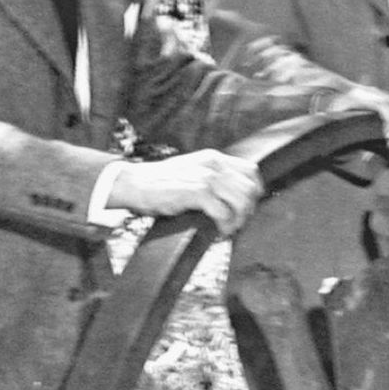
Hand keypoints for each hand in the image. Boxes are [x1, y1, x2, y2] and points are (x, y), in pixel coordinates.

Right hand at [104, 151, 262, 237]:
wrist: (134, 183)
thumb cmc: (162, 183)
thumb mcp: (193, 172)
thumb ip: (215, 178)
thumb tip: (238, 199)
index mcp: (214, 158)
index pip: (251, 171)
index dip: (255, 192)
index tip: (247, 207)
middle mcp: (213, 164)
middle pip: (250, 188)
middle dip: (248, 210)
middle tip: (237, 222)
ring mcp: (205, 177)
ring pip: (242, 201)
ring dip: (239, 219)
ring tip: (228, 228)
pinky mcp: (196, 192)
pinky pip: (224, 212)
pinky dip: (225, 225)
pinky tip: (218, 230)